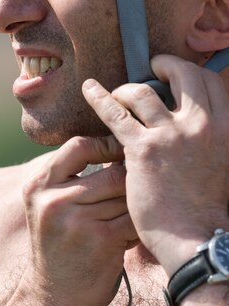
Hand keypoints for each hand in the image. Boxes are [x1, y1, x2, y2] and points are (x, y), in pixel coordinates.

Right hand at [19, 135, 137, 305]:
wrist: (53, 297)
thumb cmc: (57, 243)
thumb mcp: (48, 204)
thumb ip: (69, 175)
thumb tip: (112, 140)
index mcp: (38, 185)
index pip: (78, 146)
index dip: (105, 144)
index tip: (120, 149)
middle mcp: (55, 200)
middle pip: (110, 172)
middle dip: (128, 180)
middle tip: (139, 184)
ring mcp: (78, 220)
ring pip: (125, 195)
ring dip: (135, 202)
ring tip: (134, 210)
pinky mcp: (102, 240)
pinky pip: (133, 218)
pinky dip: (138, 223)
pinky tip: (133, 230)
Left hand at [82, 54, 228, 275]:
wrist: (195, 239)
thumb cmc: (204, 206)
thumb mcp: (220, 160)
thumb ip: (206, 135)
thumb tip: (187, 116)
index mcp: (224, 128)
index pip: (209, 82)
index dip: (189, 72)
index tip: (174, 74)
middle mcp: (201, 125)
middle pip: (182, 75)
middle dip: (165, 65)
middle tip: (152, 69)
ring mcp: (171, 135)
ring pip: (143, 92)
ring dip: (128, 90)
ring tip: (119, 95)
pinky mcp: (142, 149)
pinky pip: (115, 113)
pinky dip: (99, 97)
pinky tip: (89, 88)